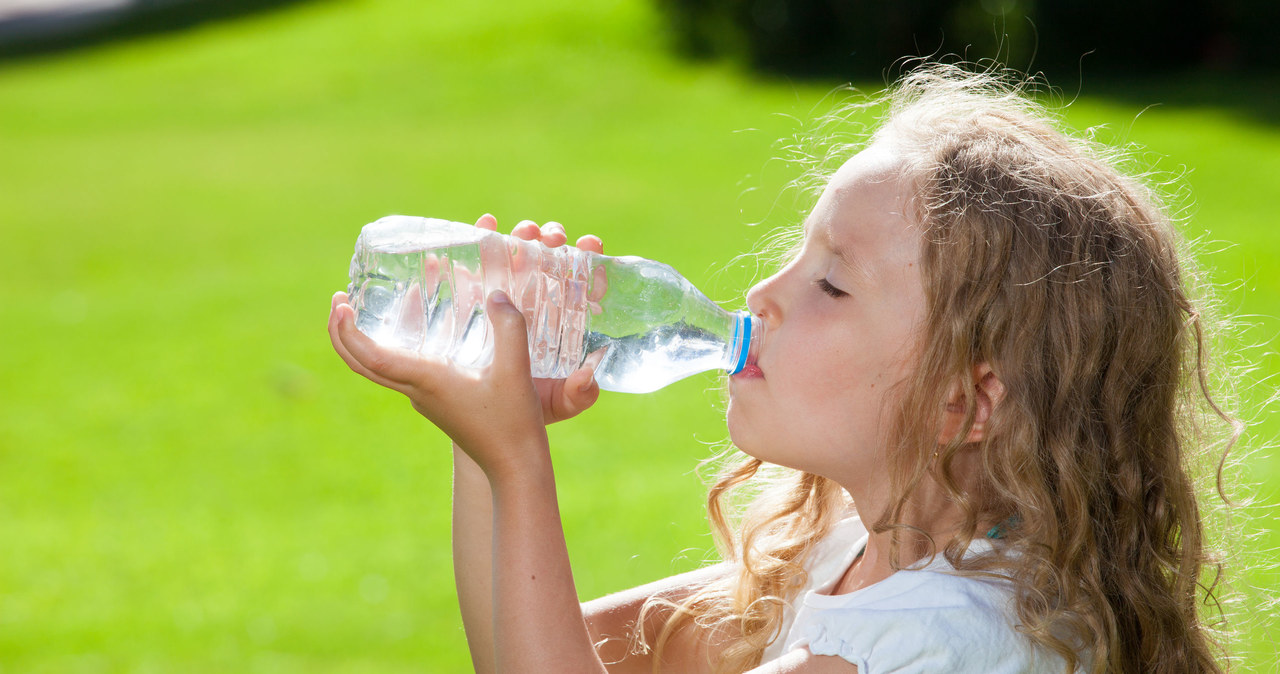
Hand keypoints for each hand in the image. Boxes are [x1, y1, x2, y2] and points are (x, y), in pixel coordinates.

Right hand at [476, 214, 603, 425]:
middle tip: (551, 238)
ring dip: (519, 236)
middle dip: (551, 240)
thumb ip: (578, 394)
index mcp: (563, 322)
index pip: (580, 283)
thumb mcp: (559, 404)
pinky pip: (475, 267)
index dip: (588, 260)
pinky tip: (481, 226)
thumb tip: (587, 376)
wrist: (487, 424)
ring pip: (515, 257)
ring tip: (522, 232)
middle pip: (548, 261)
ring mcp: (504, 299)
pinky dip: (477, 241)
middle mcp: (536, 304)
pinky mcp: (473, 301)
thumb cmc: (529, 410)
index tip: (591, 244)